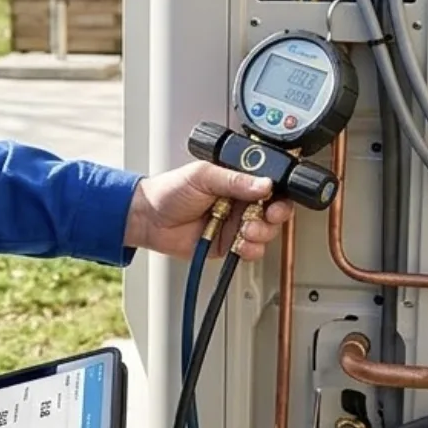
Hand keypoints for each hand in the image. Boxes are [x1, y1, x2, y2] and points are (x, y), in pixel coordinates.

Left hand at [125, 161, 292, 260]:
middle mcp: (240, 202)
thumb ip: (235, 180)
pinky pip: (251, 251)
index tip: (275, 198)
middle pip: (275, 211)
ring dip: (261, 233)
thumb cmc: (169, 191)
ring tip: (244, 229)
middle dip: (275, 215)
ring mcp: (235, 224)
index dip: (278, 193)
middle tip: (266, 215)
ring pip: (266, 233)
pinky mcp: (228, 245)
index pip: (270, 186)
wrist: (149, 219)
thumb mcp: (203, 176)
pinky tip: (239, 244)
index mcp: (237, 181)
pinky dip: (250, 250)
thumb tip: (264, 184)